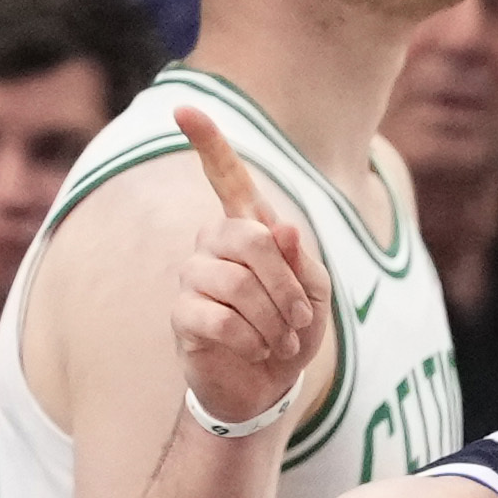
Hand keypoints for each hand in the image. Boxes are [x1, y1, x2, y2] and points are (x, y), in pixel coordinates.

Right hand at [173, 103, 329, 443]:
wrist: (267, 388)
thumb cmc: (291, 332)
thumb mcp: (315, 292)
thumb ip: (301, 258)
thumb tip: (279, 226)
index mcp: (248, 230)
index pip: (226, 178)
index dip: (208, 144)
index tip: (184, 109)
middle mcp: (213, 246)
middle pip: (247, 237)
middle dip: (285, 282)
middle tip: (301, 318)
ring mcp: (193, 280)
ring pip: (234, 280)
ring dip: (271, 316)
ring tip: (281, 340)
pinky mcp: (183, 317)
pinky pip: (217, 316)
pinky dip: (251, 338)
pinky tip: (258, 351)